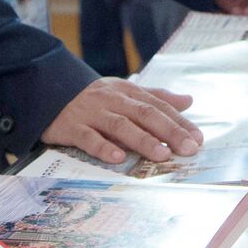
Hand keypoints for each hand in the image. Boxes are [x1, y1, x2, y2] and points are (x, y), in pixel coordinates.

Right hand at [41, 77, 203, 164]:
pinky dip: (103, 147)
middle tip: (189, 148)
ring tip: (162, 155)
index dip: (179, 122)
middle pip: (145, 114)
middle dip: (169, 131)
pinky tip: (118, 158)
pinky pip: (88, 138)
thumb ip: (156, 97)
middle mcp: (113, 100)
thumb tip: (188, 101)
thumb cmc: (96, 97)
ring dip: (143, 140)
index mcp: (129, 92)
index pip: (159, 106)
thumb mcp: (126, 92)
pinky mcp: (71, 127)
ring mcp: (92, 113)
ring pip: (120, 126)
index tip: (198, 138)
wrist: (49, 89)